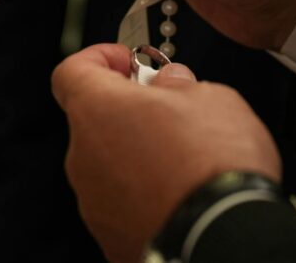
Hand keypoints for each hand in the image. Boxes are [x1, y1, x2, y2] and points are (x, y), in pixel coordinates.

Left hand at [52, 43, 280, 262]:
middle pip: (95, 121)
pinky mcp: (110, 237)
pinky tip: (183, 193)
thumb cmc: (214, 166)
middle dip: (129, 112)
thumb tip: (172, 83)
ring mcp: (94, 201)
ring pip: (109, 164)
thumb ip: (179, 84)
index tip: (127, 61)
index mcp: (97, 110)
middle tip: (170, 110)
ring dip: (138, 155)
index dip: (99, 59)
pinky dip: (146, 193)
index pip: (71, 71)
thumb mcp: (211, 97)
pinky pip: (123, 202)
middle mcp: (83, 156)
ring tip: (186, 159)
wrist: (223, 235)